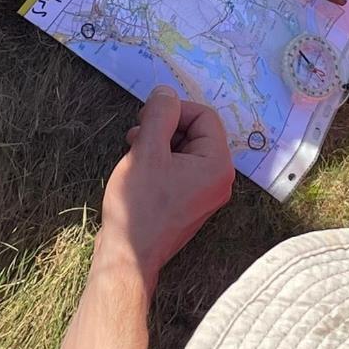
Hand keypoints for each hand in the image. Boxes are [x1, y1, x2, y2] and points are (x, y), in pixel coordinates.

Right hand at [97, 86, 234, 294]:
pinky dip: (159, 160)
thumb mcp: (146, 151)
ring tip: (132, 150)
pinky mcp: (189, 202)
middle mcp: (218, 178)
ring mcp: (205, 192)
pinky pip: (180, 168)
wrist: (129, 256)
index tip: (145, 118)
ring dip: (158, 142)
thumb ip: (159, 116)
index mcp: (217, 164)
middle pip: (196, 131)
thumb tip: (166, 92)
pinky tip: (137, 167)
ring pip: (184, 148)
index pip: (204, 116)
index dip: (173, 110)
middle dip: (164, 127)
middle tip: (135, 135)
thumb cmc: (139, 206)